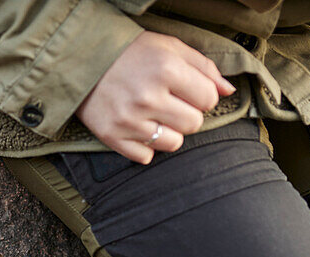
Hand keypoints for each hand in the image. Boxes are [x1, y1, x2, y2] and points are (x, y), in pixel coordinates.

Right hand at [75, 31, 234, 163]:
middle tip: (170, 103)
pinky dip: (145, 146)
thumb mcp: (169, 47)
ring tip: (155, 117)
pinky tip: (138, 128)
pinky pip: (145, 156)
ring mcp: (129, 120)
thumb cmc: (130, 52)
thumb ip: (203, 67)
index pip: (208, 99)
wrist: (82, 61)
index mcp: (166, 69)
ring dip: (169, 132)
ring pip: (173, 143)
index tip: (187, 91)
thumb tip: (228, 91)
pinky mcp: (112, 136)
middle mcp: (148, 97)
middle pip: (193, 124)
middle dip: (187, 114)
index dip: (201, 95)